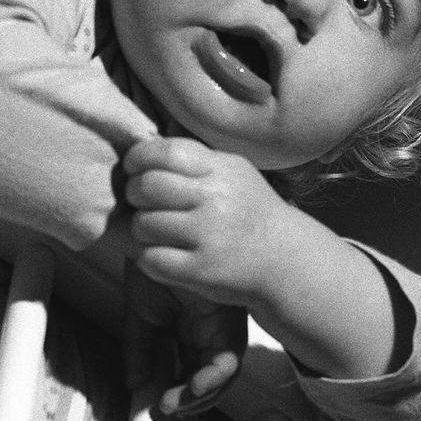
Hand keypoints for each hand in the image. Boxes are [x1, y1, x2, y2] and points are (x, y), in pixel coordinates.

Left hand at [122, 136, 287, 309]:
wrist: (286, 259)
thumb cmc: (249, 211)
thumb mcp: (233, 171)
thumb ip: (194, 159)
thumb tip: (141, 150)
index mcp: (221, 170)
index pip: (166, 152)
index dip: (139, 157)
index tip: (135, 167)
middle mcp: (215, 200)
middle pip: (147, 186)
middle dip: (134, 193)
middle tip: (143, 202)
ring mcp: (208, 236)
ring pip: (144, 224)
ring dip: (142, 228)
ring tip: (157, 231)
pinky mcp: (200, 270)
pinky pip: (151, 259)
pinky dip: (149, 258)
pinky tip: (163, 254)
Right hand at [123, 261, 246, 417]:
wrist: (154, 233)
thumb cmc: (150, 263)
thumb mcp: (141, 314)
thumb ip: (140, 350)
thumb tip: (135, 386)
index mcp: (192, 330)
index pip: (191, 370)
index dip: (178, 393)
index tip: (159, 406)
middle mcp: (211, 331)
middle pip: (211, 377)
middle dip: (192, 401)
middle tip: (167, 409)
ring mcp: (223, 325)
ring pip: (224, 374)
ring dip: (203, 395)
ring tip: (178, 402)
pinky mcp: (230, 319)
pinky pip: (230, 358)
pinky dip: (213, 377)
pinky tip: (194, 383)